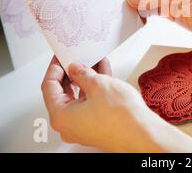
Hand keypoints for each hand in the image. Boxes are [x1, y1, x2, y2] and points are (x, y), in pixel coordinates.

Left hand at [41, 56, 191, 151]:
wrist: (143, 133)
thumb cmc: (121, 118)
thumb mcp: (98, 84)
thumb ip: (82, 74)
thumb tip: (75, 69)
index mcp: (61, 117)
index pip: (49, 87)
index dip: (55, 68)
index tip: (61, 58)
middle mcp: (69, 125)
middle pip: (63, 93)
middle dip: (73, 73)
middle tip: (78, 58)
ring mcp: (83, 127)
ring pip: (80, 98)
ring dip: (87, 79)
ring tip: (95, 62)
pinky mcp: (97, 126)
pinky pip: (90, 104)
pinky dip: (96, 89)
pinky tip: (104, 74)